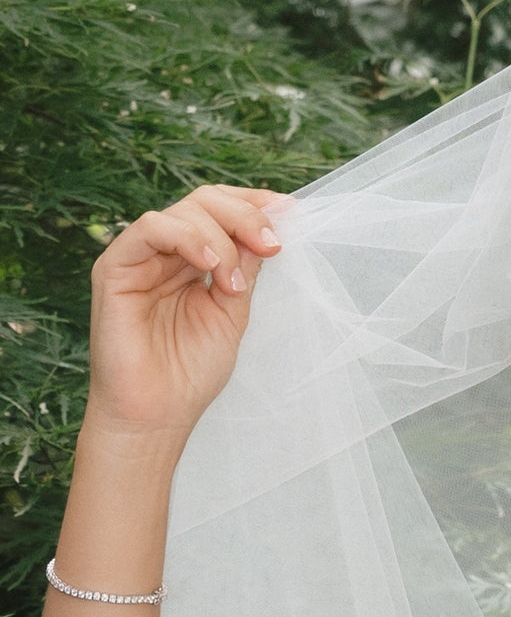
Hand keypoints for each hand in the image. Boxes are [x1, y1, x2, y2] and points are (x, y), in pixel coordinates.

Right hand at [85, 183, 289, 445]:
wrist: (156, 415)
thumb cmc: (190, 374)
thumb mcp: (232, 314)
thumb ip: (245, 268)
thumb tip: (272, 223)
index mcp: (193, 261)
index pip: (221, 211)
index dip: (254, 204)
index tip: (289, 211)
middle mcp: (166, 253)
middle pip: (204, 202)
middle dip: (245, 215)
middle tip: (272, 244)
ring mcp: (140, 257)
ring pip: (182, 211)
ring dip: (222, 237)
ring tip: (234, 283)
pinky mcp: (115, 267)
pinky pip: (152, 229)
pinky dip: (188, 239)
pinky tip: (211, 267)